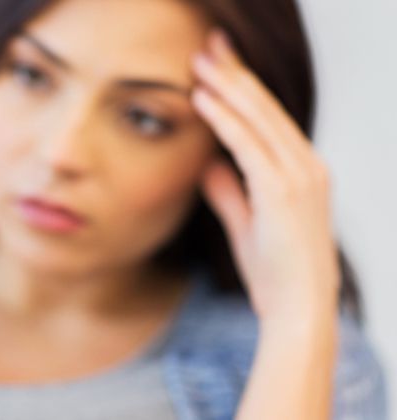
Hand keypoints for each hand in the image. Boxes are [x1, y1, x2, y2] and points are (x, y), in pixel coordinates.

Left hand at [190, 29, 339, 322]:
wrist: (298, 309)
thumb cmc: (276, 272)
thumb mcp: (247, 224)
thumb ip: (229, 191)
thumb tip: (208, 164)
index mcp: (304, 171)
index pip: (269, 118)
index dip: (243, 88)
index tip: (219, 65)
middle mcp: (307, 166)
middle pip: (266, 108)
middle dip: (236, 73)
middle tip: (211, 45)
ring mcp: (299, 176)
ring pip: (259, 118)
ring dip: (227, 86)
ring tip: (201, 60)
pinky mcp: (283, 191)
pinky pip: (248, 144)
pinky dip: (225, 119)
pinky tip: (203, 98)